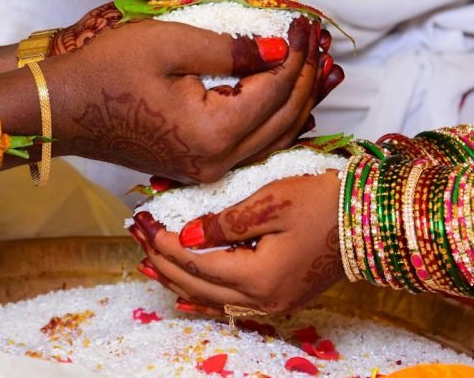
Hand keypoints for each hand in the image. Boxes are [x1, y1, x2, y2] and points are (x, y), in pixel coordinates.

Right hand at [42, 10, 339, 180]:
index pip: (275, 90)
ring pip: (275, 135)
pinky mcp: (201, 164)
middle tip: (317, 39)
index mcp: (212, 133)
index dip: (297, 53)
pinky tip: (293, 100)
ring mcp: (209, 168)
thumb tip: (281, 49)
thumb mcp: (169, 45)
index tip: (306, 21)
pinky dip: (278, 117)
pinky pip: (255, 143)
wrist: (66, 109)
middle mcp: (218, 161)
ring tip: (320, 65)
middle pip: (284, 117)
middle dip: (307, 76)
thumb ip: (231, 49)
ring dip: (300, 99)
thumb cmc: (108, 71)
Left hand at [131, 171, 341, 312]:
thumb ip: (225, 222)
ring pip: (210, 299)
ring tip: (149, 262)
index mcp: (258, 277)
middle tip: (137, 236)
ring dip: (178, 279)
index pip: (195, 263)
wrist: (367, 217)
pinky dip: (202, 292)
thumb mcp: (271, 201)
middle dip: (163, 261)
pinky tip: (188, 289)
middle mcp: (263, 300)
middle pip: (197, 286)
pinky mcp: (281, 296)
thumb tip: (187, 236)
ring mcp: (273, 303)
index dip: (164, 244)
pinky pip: (229, 301)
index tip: (143, 223)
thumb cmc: (323, 201)